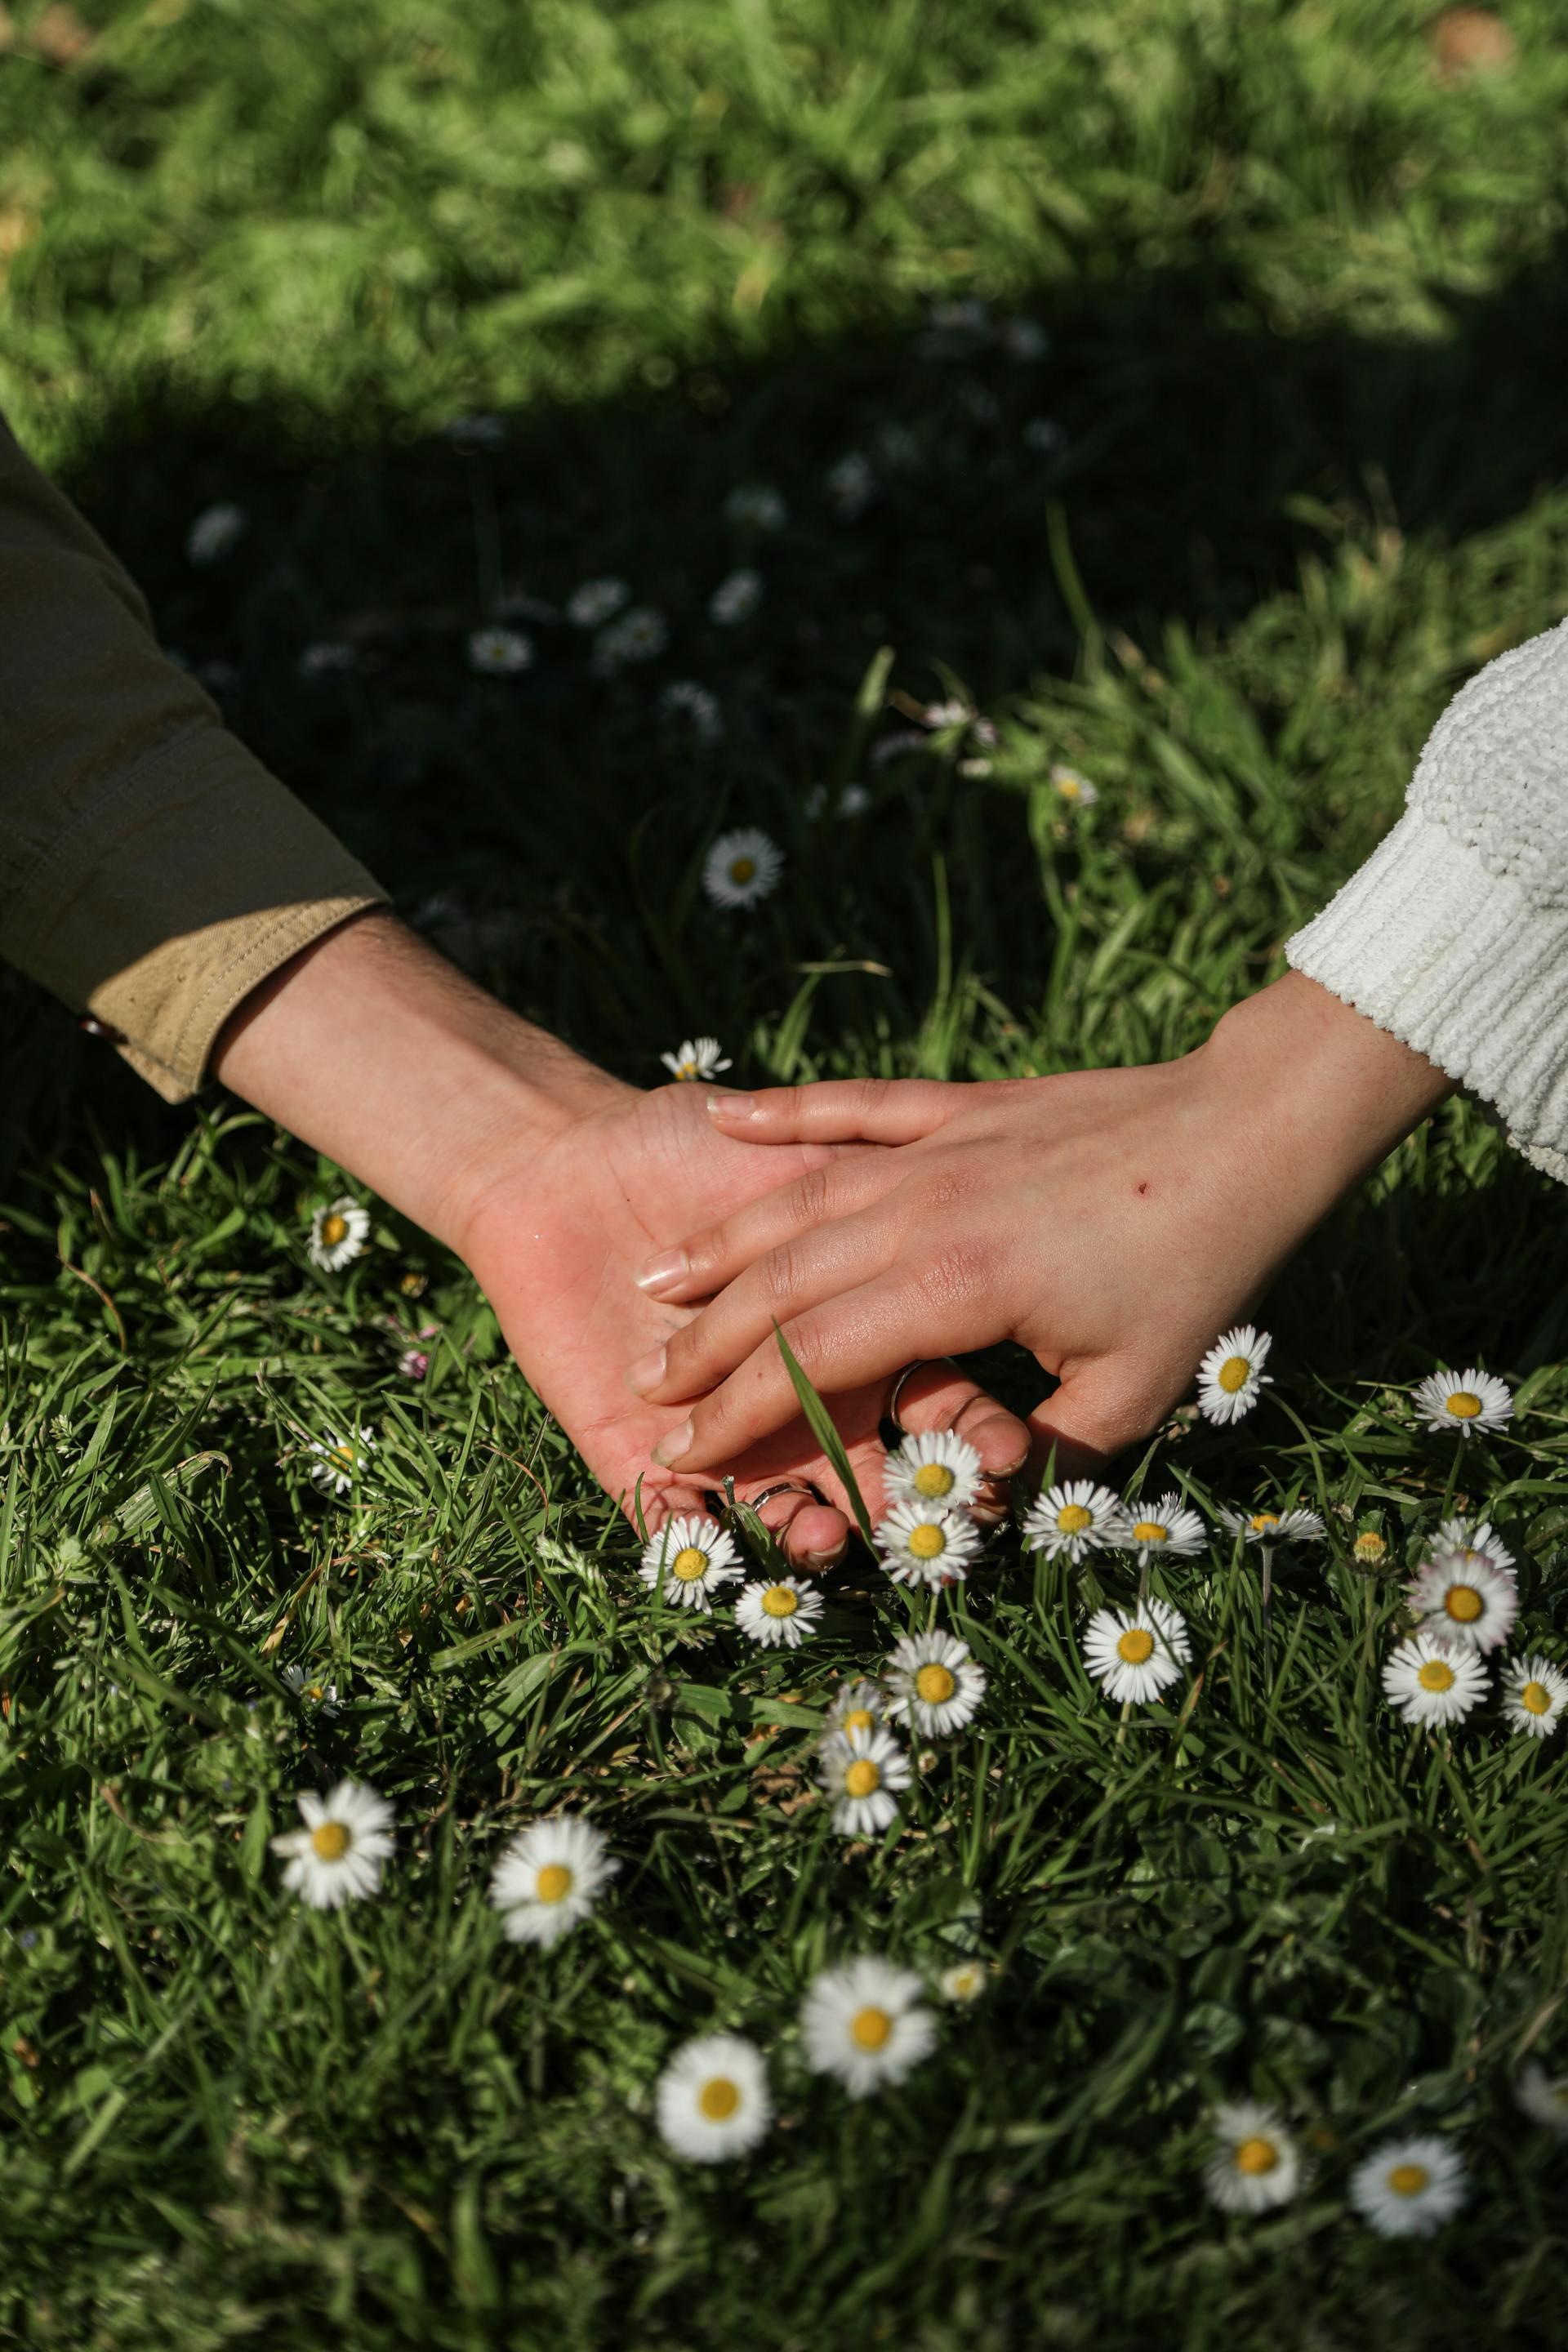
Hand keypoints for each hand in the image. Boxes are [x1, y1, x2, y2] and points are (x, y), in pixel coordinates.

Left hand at [213, 913, 1029, 1565]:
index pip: (935, 1405)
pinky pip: (669, 1522)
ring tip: (827, 1544)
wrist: (563, 1157)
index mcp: (858, 1335)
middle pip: (869, 1476)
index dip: (975, 1434)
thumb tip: (982, 1224)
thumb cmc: (692, 1142)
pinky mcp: (636, 1456)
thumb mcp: (806, 1163)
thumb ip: (880, 1199)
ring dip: (805, 1539)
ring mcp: (725, 1438)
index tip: (1015, 1457)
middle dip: (905, 1510)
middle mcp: (803, 1403)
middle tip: (939, 1534)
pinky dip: (690, 1540)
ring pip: (778, 1512)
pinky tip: (710, 1541)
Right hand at [624, 973, 1454, 1476]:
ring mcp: (934, 1151)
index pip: (812, 1360)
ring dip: (718, 1243)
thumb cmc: (1199, 1269)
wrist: (1248, 1131)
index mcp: (952, 1289)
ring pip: (796, 1200)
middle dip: (705, 1342)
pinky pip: (851, 1110)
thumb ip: (1047, 1461)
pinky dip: (784, 1114)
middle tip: (648, 1386)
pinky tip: (723, 1114)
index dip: (739, 1414)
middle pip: (781, 1283)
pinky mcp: (958, 1107)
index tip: (683, 1456)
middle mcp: (920, 1212)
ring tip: (653, 1279)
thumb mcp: (1136, 1394)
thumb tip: (978, 1512)